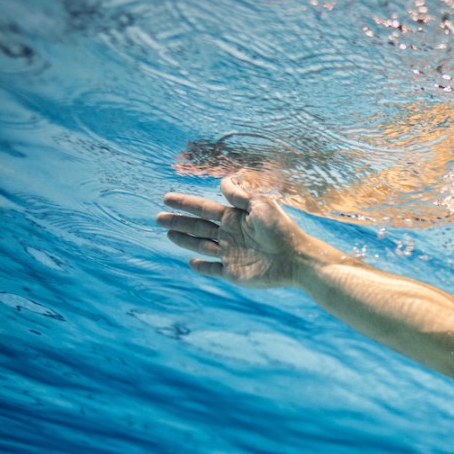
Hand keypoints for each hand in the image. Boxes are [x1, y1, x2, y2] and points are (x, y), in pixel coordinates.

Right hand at [156, 174, 310, 287]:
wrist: (296, 258)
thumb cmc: (281, 229)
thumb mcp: (260, 205)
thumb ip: (239, 195)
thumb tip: (222, 181)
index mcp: (235, 218)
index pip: (204, 209)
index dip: (185, 203)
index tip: (166, 198)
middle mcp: (231, 235)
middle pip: (198, 227)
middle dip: (178, 222)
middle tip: (158, 218)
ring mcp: (231, 254)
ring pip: (201, 246)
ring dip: (184, 240)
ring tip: (168, 233)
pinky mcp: (234, 273)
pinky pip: (213, 270)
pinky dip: (202, 267)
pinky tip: (192, 261)